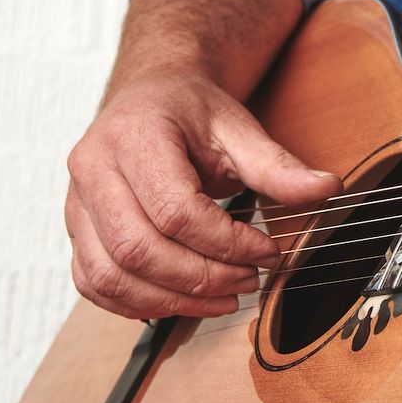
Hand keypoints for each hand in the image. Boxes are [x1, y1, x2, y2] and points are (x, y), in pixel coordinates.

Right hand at [64, 70, 341, 319]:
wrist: (150, 98)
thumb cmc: (189, 111)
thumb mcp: (238, 126)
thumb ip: (277, 165)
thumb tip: (327, 189)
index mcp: (133, 135)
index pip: (175, 210)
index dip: (225, 242)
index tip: (267, 250)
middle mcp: (92, 168)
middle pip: (138, 248)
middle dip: (200, 277)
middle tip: (249, 281)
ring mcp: (75, 202)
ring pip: (110, 275)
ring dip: (170, 300)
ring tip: (222, 298)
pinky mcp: (75, 229)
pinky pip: (93, 283)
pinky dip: (135, 303)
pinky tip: (180, 300)